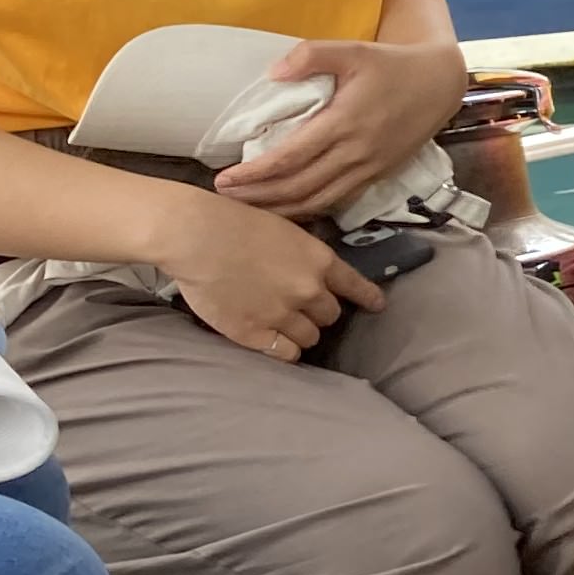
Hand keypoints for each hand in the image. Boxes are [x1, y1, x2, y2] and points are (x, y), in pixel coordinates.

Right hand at [155, 188, 382, 359]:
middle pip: (331, 314)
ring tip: (285, 324)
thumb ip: (304, 253)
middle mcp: (308, 290)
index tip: (377, 305)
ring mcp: (282, 314)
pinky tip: (276, 343)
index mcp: (319, 260)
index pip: (354, 285)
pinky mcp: (254, 333)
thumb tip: (314, 268)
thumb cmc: (234, 221)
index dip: (367, 297)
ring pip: (311, 336)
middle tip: (301, 307)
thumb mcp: (285, 229)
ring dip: (303, 332)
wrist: (196, 235)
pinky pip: (285, 353)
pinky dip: (285, 350)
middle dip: (319, 312)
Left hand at [217, 37, 466, 219]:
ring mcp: (369, 168)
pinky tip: (288, 208)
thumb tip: (272, 73)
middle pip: (298, 187)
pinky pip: (337, 200)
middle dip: (258, 197)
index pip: (290, 159)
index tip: (224, 179)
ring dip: (280, 210)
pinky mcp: (377, 175)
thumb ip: (311, 56)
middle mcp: (356, 153)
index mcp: (345, 123)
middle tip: (225, 199)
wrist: (440, 83)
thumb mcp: (353, 50)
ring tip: (249, 209)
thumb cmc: (392, 64)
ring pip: (317, 201)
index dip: (254, 173)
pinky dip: (308, 209)